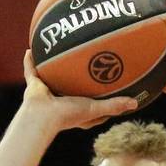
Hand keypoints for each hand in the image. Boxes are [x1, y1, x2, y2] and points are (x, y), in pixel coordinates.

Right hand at [21, 50, 138, 130]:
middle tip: (89, 64)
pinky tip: (31, 48)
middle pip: (71, 87)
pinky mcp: (34, 87)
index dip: (102, 99)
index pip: (92, 106)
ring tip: (60, 51)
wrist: (42, 116)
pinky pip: (31, 71)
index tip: (112, 89)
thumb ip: (113, 105)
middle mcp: (60, 101)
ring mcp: (47, 93)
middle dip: (77, 78)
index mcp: (75, 111)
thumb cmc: (67, 115)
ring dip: (53, 66)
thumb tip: (135, 103)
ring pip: (51, 76)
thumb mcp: (94, 109)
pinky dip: (30, 61)